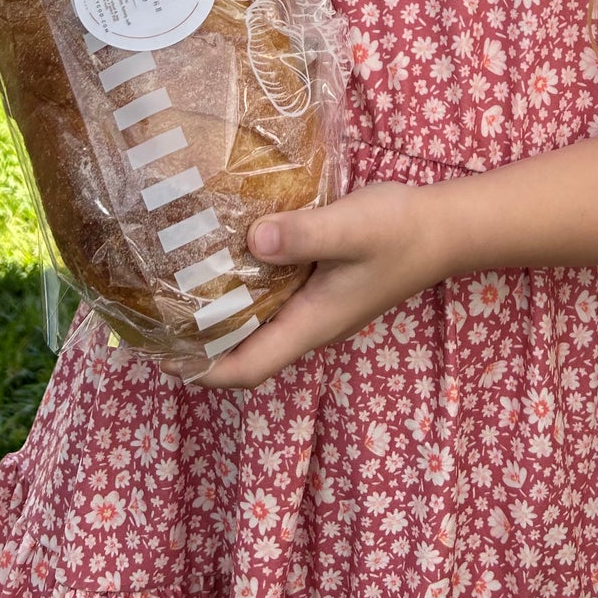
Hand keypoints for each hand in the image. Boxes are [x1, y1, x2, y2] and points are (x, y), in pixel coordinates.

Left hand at [184, 181, 452, 390]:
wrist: (442, 227)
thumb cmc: (398, 231)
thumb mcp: (349, 227)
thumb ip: (302, 235)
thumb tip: (250, 240)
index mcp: (312, 324)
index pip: (249, 369)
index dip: (203, 370)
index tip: (160, 354)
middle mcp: (311, 325)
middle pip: (246, 355)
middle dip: (200, 346)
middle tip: (155, 318)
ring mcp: (318, 308)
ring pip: (258, 328)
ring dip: (220, 320)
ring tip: (178, 290)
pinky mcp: (322, 287)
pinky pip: (273, 302)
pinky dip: (244, 293)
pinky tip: (226, 259)